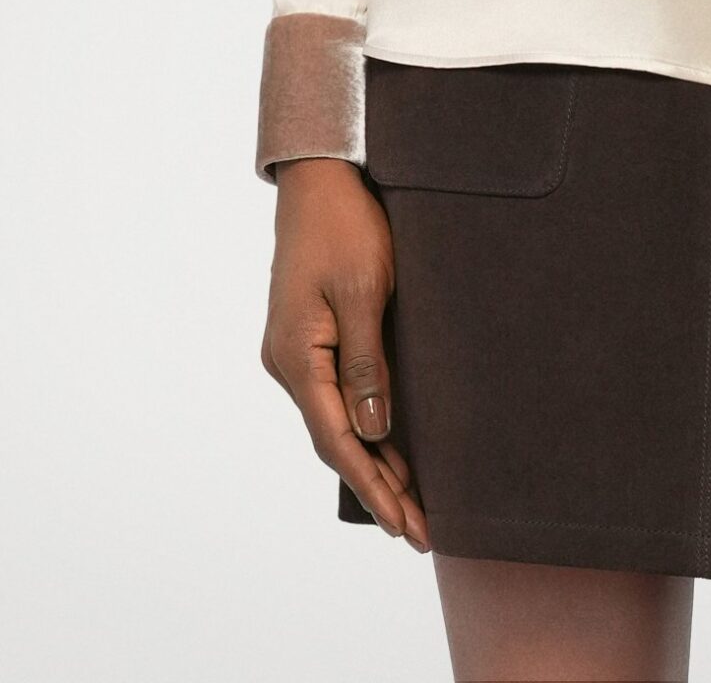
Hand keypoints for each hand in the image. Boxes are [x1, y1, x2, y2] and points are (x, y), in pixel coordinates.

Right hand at [260, 157, 430, 550]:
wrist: (318, 179)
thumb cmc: (345, 226)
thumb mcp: (364, 291)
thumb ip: (367, 362)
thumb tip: (374, 431)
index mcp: (297, 357)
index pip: (338, 440)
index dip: (374, 486)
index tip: (407, 524)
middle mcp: (289, 364)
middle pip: (336, 441)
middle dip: (378, 487)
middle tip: (421, 531)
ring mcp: (296, 353)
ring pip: (337, 422)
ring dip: (374, 462)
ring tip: (414, 504)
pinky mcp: (309, 339)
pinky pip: (337, 397)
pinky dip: (365, 427)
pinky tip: (390, 448)